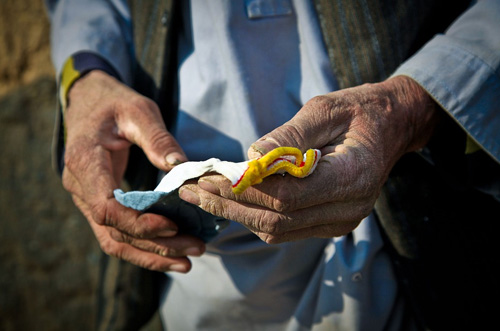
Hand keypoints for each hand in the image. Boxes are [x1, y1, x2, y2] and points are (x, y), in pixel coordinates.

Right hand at [62, 70, 204, 271]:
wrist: (88, 101)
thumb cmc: (113, 103)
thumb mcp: (138, 110)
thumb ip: (158, 138)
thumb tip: (181, 167)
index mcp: (84, 161)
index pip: (105, 207)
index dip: (138, 223)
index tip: (172, 226)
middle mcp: (80, 186)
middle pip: (114, 231)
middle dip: (156, 245)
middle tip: (196, 249)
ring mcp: (86, 198)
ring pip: (114, 240)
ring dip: (151, 255)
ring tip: (187, 262)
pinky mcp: (98, 203)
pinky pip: (116, 234)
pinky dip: (142, 248)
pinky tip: (169, 254)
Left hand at [179, 76, 438, 242]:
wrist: (392, 126)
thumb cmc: (359, 111)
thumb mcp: (325, 109)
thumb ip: (290, 136)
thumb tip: (251, 155)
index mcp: (352, 177)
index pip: (288, 196)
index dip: (244, 190)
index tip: (208, 177)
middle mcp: (348, 208)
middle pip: (277, 220)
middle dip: (230, 206)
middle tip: (192, 190)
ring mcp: (340, 221)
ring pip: (277, 230)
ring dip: (236, 214)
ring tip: (201, 195)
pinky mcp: (330, 223)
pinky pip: (285, 229)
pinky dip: (254, 216)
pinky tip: (230, 201)